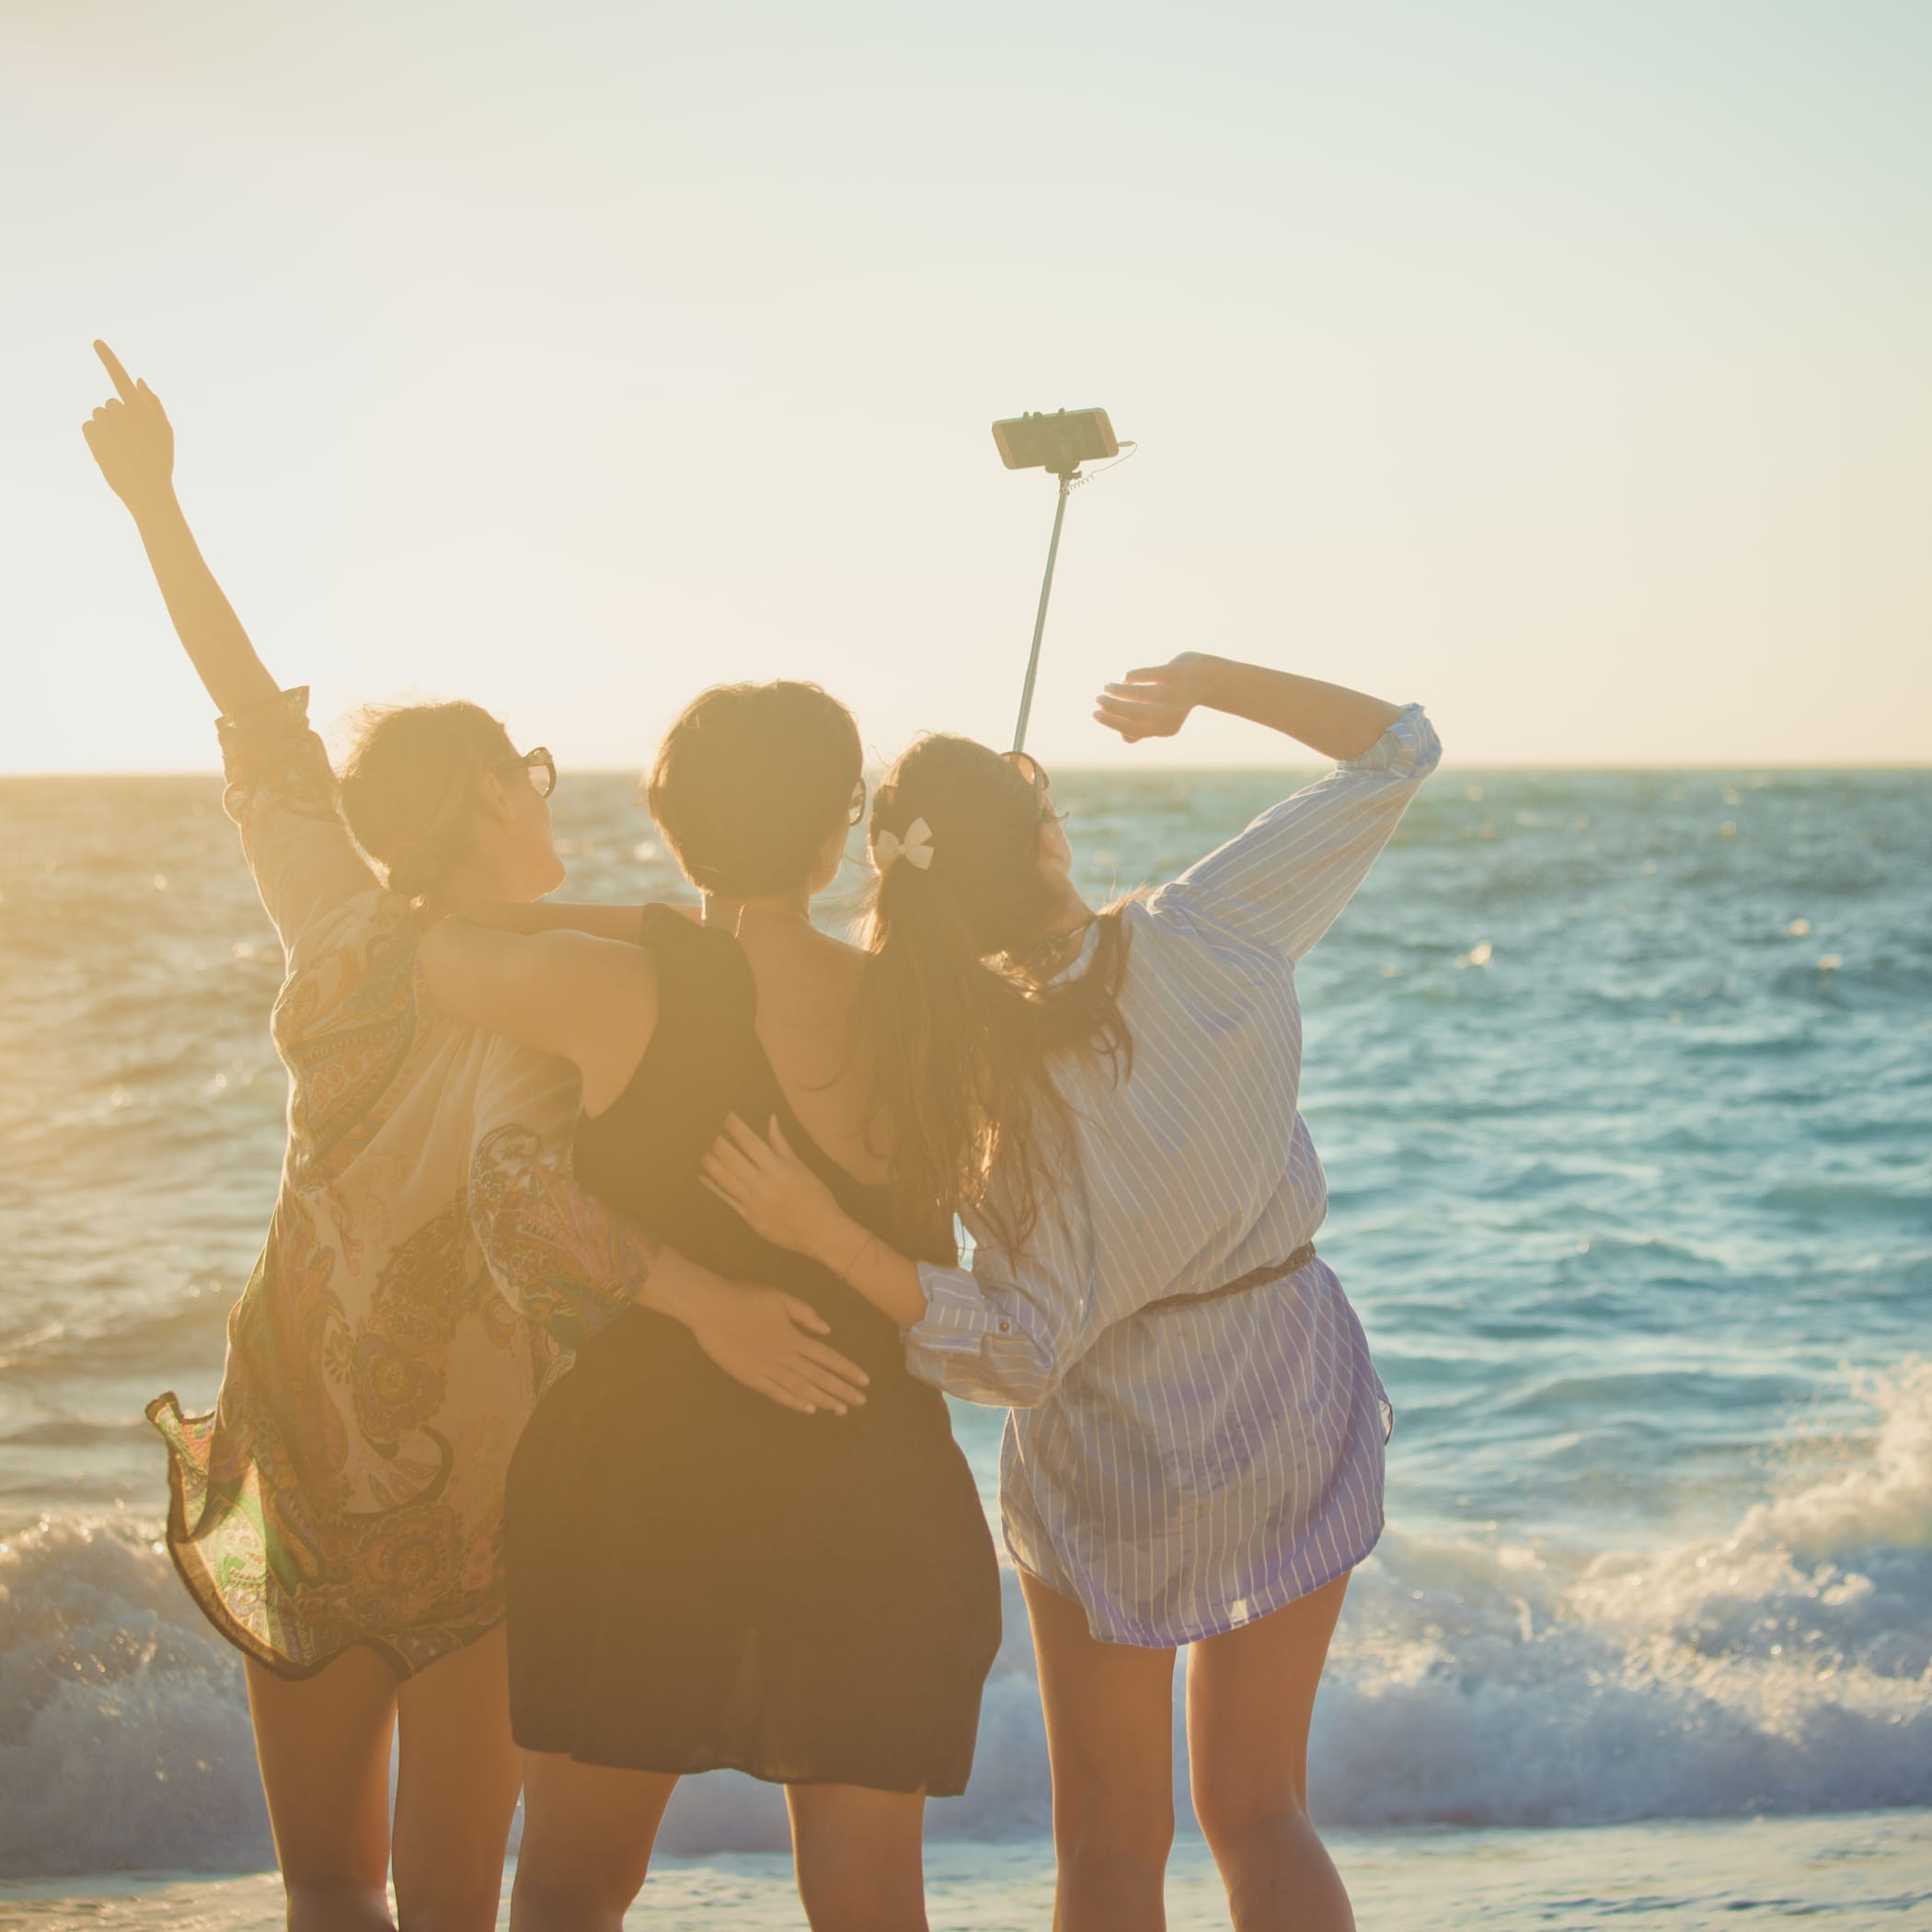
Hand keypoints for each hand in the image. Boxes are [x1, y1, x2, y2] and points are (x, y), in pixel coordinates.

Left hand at [82, 341, 174, 514]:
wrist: (146, 490)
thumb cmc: (159, 461)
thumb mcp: (165, 431)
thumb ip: (153, 403)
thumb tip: (138, 380)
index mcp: (140, 409)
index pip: (120, 378)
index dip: (109, 359)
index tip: (96, 341)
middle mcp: (120, 412)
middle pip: (112, 403)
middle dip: (118, 416)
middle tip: (132, 441)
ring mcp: (105, 423)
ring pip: (100, 414)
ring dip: (107, 426)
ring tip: (121, 448)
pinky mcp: (91, 434)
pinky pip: (89, 425)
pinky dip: (96, 436)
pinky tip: (109, 451)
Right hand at [684, 1273, 870, 1415]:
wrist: (710, 1306)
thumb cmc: (745, 1297)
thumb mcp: (780, 1297)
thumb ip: (805, 1314)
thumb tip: (827, 1330)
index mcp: (793, 1336)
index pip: (828, 1356)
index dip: (847, 1369)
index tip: (864, 1381)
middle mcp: (784, 1355)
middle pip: (819, 1377)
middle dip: (842, 1390)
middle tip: (860, 1402)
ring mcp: (766, 1368)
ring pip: (801, 1388)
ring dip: (823, 1400)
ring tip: (840, 1409)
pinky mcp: (749, 1377)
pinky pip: (776, 1393)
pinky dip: (794, 1402)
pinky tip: (808, 1409)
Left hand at [701, 1114, 848, 1260]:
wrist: (821, 1233)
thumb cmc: (817, 1197)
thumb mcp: (802, 1168)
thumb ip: (781, 1145)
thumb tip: (771, 1119)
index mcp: (777, 1168)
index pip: (749, 1142)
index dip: (734, 1127)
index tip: (724, 1115)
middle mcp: (761, 1184)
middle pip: (731, 1158)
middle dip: (717, 1142)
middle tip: (705, 1130)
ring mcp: (752, 1202)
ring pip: (724, 1178)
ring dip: (710, 1162)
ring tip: (701, 1150)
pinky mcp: (748, 1217)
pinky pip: (726, 1198)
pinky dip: (713, 1187)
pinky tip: (703, 1176)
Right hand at [1093, 652, 1208, 742]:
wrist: (1205, 678)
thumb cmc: (1175, 700)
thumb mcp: (1161, 717)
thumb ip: (1143, 729)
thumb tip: (1124, 737)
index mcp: (1167, 727)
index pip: (1134, 729)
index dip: (1113, 722)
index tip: (1096, 713)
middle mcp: (1172, 713)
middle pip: (1136, 714)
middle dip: (1113, 707)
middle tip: (1098, 699)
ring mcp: (1175, 692)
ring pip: (1141, 694)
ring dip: (1119, 691)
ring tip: (1107, 686)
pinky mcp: (1176, 672)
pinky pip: (1150, 674)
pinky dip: (1133, 677)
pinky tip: (1126, 678)